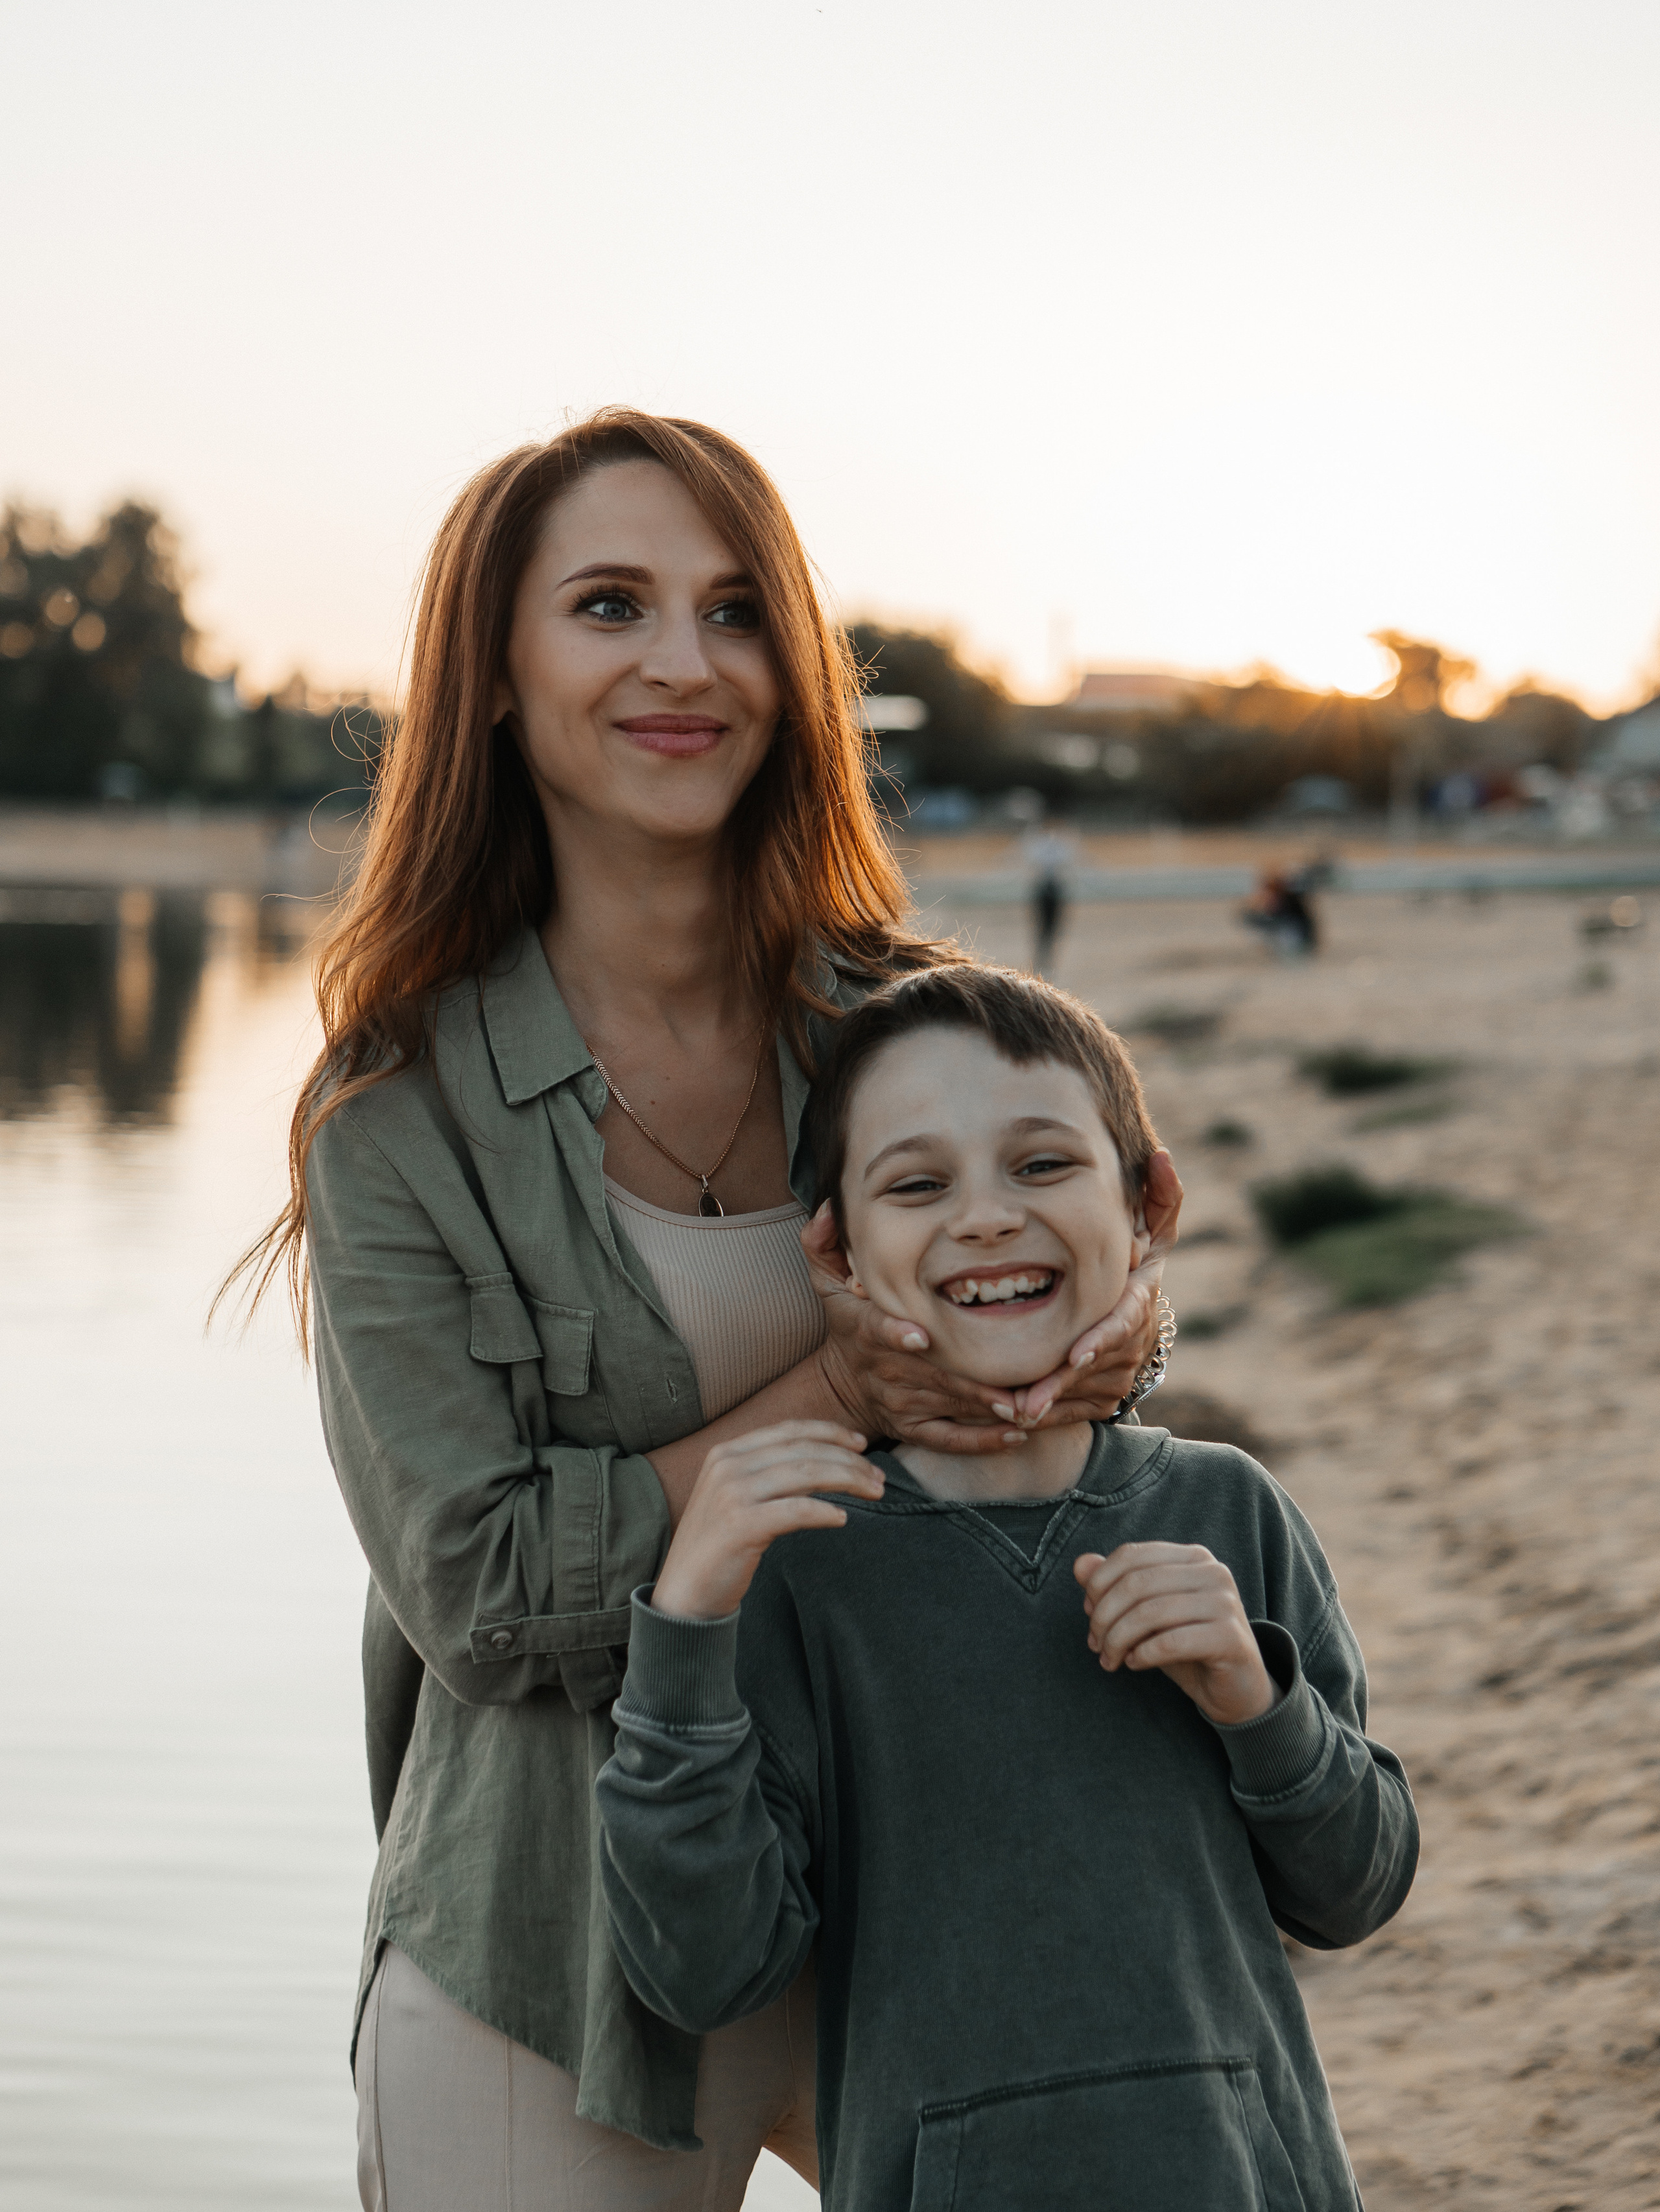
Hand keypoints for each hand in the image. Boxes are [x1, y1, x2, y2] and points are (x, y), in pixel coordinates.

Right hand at [651, 1421, 878, 1620]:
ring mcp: (731, 1494)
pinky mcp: (740, 1526)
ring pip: (805, 1474)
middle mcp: (727, 1466)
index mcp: (726, 1452)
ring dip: (847, 1480)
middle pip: (802, 1451)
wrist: (683, 1594)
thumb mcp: (734, 1497)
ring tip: (874, 1492)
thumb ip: (765, 1474)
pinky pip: (796, 1510)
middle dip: (848, 1460)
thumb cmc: (718, 1547)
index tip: (861, 1444)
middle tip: (878, 1476)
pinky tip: (842, 1519)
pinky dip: (824, 1512)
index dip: (830, 1432)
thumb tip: (822, 1461)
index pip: (788, 1431)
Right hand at [802, 1207, 1029, 1454]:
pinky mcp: (916, 1429)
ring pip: (948, 1406)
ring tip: (1026, 1408)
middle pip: (931, 1376)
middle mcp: (888, 1371)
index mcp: (867, 1331)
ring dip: (987, 1409)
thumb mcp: (824, 1280)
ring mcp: (903, 1403)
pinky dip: (982, 1440)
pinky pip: (950, 1439)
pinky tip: (1015, 1434)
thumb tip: (831, 1208)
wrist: (842, 1385)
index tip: (921, 1338)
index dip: (896, 1335)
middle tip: (1011, 1386)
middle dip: (969, 1382)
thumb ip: (822, 1242)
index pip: (878, 1331)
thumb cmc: (846, 1324)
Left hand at [1004, 1149, 1183, 1429]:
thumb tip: (1164, 1157)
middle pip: (1094, 1370)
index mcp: (1138, 1302)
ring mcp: (1118, 1377)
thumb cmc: (1130, 1262)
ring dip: (1043, 1403)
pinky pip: (1068, 1413)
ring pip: (1077, 1395)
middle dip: (1060, 1385)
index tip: (1074, 1353)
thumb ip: (1160, 1196)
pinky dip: (1041, 1416)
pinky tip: (1009, 1416)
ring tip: (1007, 1408)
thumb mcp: (1150, 1228)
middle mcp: (1132, 1344)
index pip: (1122, 1323)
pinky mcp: (1100, 1401)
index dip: (1100, 1339)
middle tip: (1027, 1400)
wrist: (1130, 1317)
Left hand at [1072, 1541, 1280, 1726]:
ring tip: (1110, 1660)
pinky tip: (1135, 1663)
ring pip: (1150, 1612)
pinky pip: (1171, 1641)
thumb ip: (1114, 1586)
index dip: (1099, 1584)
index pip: (1130, 1556)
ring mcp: (1225, 1602)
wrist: (1236, 1689)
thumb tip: (1079, 1564)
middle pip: (1136, 1583)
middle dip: (1105, 1616)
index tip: (1088, 1613)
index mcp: (1191, 1557)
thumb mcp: (1145, 1615)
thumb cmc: (1186, 1646)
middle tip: (1095, 1644)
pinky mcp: (1231, 1637)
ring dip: (1118, 1640)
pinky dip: (1143, 1654)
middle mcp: (1212, 1571)